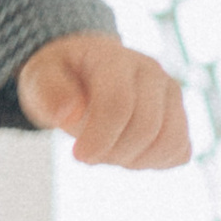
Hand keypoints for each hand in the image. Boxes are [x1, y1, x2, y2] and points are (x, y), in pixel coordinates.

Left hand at [15, 30, 189, 166]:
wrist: (84, 71)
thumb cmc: (61, 77)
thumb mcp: (40, 77)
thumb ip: (48, 92)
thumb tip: (68, 114)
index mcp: (114, 57)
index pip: (118, 103)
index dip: (100, 138)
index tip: (78, 155)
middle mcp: (151, 71)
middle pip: (146, 126)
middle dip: (115, 152)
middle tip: (90, 154)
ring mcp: (170, 93)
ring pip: (171, 141)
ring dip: (136, 160)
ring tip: (110, 151)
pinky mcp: (179, 116)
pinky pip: (180, 151)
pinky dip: (155, 162)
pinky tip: (130, 153)